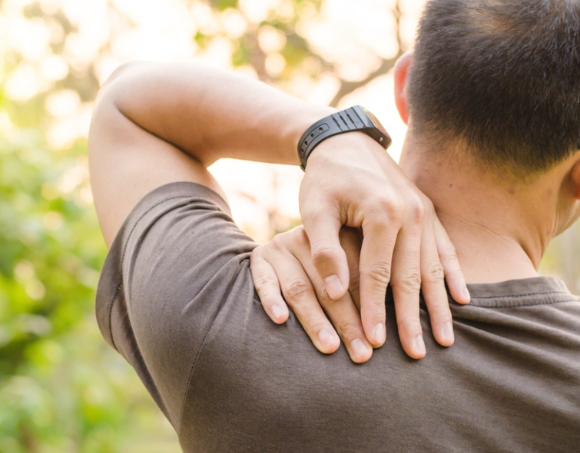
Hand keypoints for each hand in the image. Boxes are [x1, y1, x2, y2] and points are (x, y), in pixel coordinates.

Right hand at [251, 226, 373, 362]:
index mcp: (340, 237)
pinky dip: (272, 300)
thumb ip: (364, 293)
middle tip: (361, 353)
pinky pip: (264, 281)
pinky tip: (281, 320)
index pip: (356, 276)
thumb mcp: (347, 276)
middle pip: (330, 286)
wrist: (280, 257)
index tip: (378, 341)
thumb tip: (389, 332)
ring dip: (315, 320)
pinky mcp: (259, 258)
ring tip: (329, 347)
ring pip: (300, 287)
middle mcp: (311, 239)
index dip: (368, 310)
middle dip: (347, 323)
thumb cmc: (329, 279)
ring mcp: (283, 246)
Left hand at [297, 132, 469, 358]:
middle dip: (413, 319)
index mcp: (382, 213)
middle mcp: (412, 213)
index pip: (378, 274)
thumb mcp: (314, 210)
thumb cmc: (324, 179)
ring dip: (439, 305)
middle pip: (412, 277)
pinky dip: (453, 275)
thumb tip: (338, 294)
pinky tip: (462, 298)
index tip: (375, 342)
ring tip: (444, 339)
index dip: (376, 311)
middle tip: (417, 355)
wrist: (345, 142)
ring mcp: (425, 211)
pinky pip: (446, 248)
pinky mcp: (428, 210)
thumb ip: (325, 251)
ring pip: (434, 267)